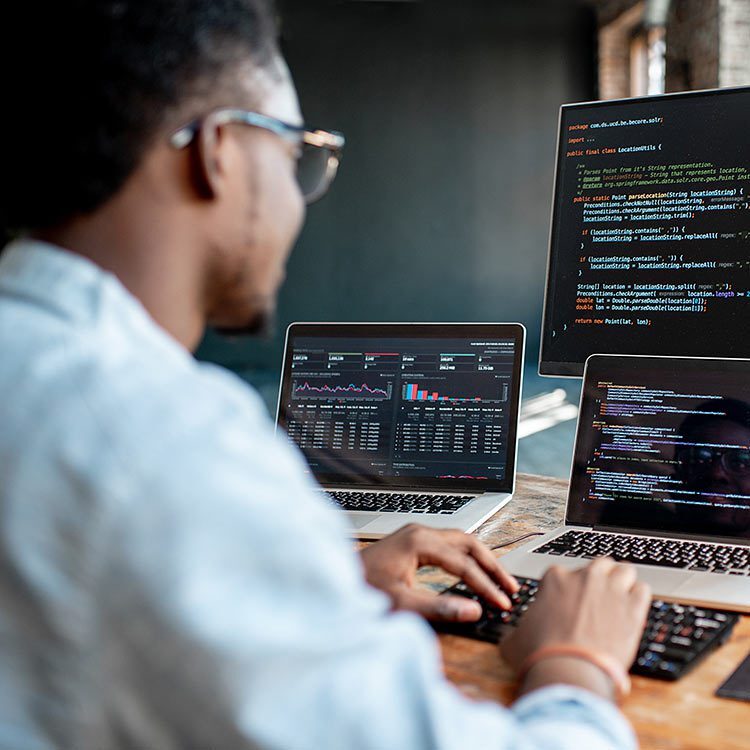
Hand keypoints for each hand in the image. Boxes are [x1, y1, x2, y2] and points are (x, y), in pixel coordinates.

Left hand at [359, 524, 517, 622]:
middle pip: (468, 543)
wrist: (335, 578)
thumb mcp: (400, 603)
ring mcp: (415, 535)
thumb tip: (473, 610)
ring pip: (460, 541)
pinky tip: (473, 572)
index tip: (502, 603)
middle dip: (492, 566)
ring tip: (499, 581)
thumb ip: (438, 608)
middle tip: (511, 588)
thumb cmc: (361, 588)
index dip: (486, 585)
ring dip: (481, 560)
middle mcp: (420, 532)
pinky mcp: (412, 542)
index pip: (463, 563)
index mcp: (419, 542)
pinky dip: (466, 558)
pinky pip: (449, 545)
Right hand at [501, 558, 649, 697]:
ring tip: (619, 600)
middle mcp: (584, 577)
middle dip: (599, 579)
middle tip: (597, 599)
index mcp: (555, 578)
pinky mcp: (633, 607)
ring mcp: (611, 589)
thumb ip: (518, 629)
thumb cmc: (540, 654)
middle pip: (599, 565)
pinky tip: (633, 611)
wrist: (568, 671)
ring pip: (625, 570)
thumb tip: (513, 637)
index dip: (568, 589)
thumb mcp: (515, 638)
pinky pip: (643, 590)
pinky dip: (639, 598)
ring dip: (622, 582)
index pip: (565, 573)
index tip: (569, 604)